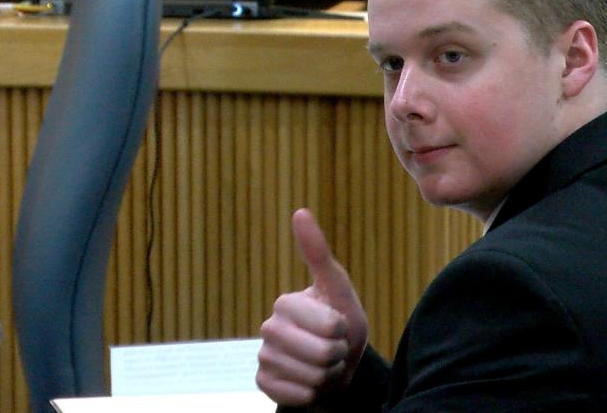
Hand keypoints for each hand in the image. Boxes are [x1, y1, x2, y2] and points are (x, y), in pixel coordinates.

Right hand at [257, 208, 368, 404]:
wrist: (334, 366)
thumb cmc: (341, 324)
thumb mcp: (339, 289)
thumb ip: (318, 254)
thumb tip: (299, 211)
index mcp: (285, 302)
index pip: (330, 327)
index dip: (344, 331)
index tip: (338, 325)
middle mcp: (268, 328)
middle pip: (321, 354)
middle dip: (337, 356)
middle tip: (333, 349)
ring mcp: (263, 357)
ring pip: (311, 377)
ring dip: (327, 376)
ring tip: (324, 365)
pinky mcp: (262, 384)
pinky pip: (298, 396)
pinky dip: (313, 394)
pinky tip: (309, 383)